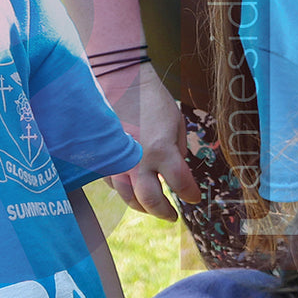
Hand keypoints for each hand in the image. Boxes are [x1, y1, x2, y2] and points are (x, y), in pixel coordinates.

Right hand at [102, 62, 198, 220]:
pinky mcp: (103, 160)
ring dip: (144, 207)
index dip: (191, 195)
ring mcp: (118, 162)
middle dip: (165, 212)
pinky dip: (126, 191)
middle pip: (152, 202)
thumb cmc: (152, 100)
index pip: (181, 185)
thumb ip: (177, 152)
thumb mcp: (176, 123)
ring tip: (154, 207)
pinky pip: (114, 185)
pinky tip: (134, 188)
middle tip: (173, 215)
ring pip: (130, 198)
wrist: (120, 81)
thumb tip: (175, 173)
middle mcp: (138, 162)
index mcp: (161, 151)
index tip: (194, 198)